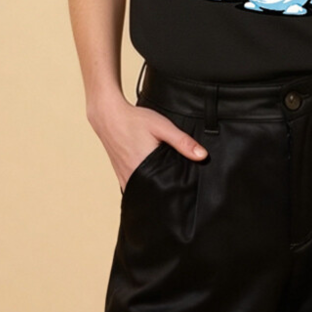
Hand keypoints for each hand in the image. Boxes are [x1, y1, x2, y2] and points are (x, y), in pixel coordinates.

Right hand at [87, 92, 207, 191]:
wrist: (109, 116)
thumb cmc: (135, 120)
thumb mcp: (163, 127)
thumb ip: (182, 142)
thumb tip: (202, 156)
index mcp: (144, 170)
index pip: (164, 190)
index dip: (176, 193)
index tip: (187, 195)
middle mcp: (132, 178)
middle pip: (153, 194)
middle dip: (166, 195)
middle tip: (180, 192)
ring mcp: (124, 178)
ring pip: (143, 192)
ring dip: (154, 191)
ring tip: (168, 188)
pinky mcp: (120, 175)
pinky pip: (134, 187)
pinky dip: (144, 186)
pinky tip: (152, 181)